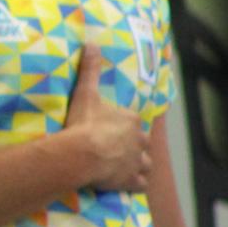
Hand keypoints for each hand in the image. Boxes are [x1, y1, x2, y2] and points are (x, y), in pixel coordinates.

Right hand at [64, 44, 150, 193]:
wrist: (81, 154)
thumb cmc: (84, 123)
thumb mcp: (85, 92)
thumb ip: (90, 69)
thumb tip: (91, 43)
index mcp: (131, 119)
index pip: (133, 121)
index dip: (122, 126)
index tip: (109, 129)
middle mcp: (140, 140)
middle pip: (143, 142)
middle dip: (134, 145)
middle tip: (115, 148)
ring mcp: (138, 162)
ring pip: (146, 164)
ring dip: (138, 165)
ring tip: (122, 166)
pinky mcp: (132, 181)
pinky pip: (141, 184)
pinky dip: (135, 184)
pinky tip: (125, 183)